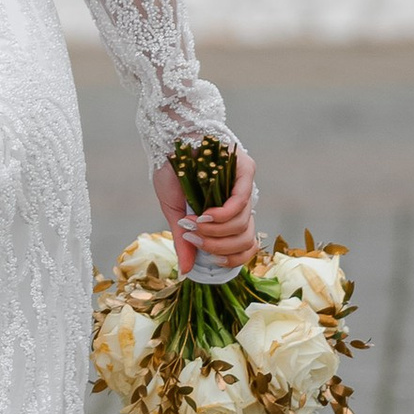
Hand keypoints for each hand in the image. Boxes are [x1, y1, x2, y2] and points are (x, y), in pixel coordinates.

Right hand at [153, 145, 257, 277]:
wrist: (167, 141)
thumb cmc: (172, 173)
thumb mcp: (175, 214)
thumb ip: (184, 241)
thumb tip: (185, 272)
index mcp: (228, 214)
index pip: (246, 246)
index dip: (231, 259)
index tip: (209, 259)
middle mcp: (241, 202)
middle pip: (246, 240)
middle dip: (219, 247)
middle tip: (196, 239)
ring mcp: (245, 185)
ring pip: (242, 224)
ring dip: (216, 230)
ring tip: (195, 223)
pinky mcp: (244, 169)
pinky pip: (241, 201)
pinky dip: (223, 214)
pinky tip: (206, 214)